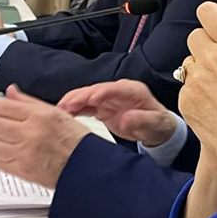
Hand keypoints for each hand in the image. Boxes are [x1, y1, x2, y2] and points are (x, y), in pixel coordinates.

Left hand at [0, 85, 90, 188]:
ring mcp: (24, 154)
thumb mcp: (55, 112)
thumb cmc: (75, 140)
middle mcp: (29, 134)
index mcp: (38, 116)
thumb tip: (10, 91)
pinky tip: (8, 150)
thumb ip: (27, 101)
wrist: (85, 166)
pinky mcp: (21, 171)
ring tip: (4, 138)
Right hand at [58, 80, 177, 146]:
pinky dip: (74, 110)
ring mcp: (108, 99)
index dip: (100, 92)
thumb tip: (126, 118)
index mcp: (132, 90)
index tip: (90, 98)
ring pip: (86, 97)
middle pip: (95, 90)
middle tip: (66, 105)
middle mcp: (117, 91)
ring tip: (59, 110)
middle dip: (79, 97)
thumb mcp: (154, 123)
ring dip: (72, 102)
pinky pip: (85, 107)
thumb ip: (142, 120)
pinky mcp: (102, 108)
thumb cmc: (158, 124)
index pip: (113, 88)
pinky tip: (63, 114)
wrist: (156, 129)